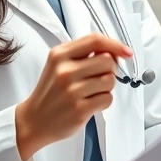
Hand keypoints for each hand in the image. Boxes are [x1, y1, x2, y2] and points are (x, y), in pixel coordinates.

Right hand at [15, 34, 130, 160]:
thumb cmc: (51, 92)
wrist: (34, 120)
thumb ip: (82, 54)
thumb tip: (114, 52)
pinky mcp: (79, 109)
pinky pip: (107, 98)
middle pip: (107, 60)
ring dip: (107, 87)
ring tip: (92, 92)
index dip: (115, 44)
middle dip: (110, 70)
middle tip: (99, 78)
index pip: (95, 40)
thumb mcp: (58, 65)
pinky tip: (91, 103)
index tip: (126, 52)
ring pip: (110, 80)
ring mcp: (72, 91)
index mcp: (59, 55)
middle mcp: (65, 71)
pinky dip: (104, 101)